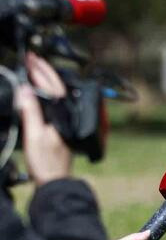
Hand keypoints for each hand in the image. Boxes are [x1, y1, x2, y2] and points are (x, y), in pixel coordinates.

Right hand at [15, 53, 69, 185]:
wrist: (55, 181)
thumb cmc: (46, 163)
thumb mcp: (34, 135)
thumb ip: (31, 111)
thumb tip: (26, 89)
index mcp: (62, 115)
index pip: (51, 87)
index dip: (40, 71)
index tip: (30, 59)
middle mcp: (67, 116)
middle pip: (57, 88)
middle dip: (44, 71)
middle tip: (32, 58)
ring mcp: (65, 122)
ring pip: (56, 95)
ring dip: (46, 80)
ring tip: (35, 68)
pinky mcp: (60, 128)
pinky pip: (54, 104)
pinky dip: (46, 93)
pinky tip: (39, 92)